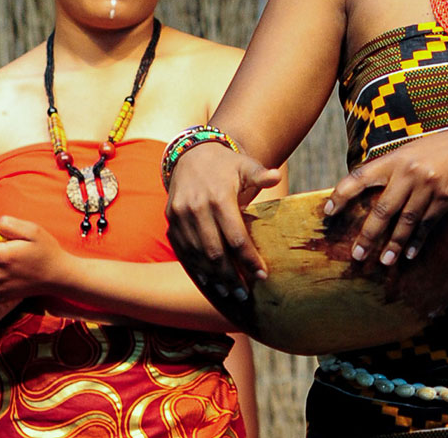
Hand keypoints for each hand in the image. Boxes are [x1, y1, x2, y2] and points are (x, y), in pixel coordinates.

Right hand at [165, 143, 282, 293]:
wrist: (192, 153)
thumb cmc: (226, 163)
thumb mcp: (245, 164)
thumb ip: (260, 174)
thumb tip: (275, 176)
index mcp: (219, 198)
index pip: (236, 237)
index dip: (249, 259)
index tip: (262, 275)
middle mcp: (197, 209)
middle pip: (215, 252)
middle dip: (231, 276)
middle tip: (244, 294)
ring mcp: (181, 216)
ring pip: (197, 254)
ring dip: (212, 277)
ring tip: (228, 292)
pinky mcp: (171, 220)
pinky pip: (181, 249)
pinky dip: (194, 267)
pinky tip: (207, 281)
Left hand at [325, 126, 447, 266]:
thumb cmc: (437, 149)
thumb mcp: (410, 151)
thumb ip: (389, 169)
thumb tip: (365, 190)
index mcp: (395, 159)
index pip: (360, 177)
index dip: (341, 195)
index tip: (328, 212)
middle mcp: (409, 173)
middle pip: (383, 210)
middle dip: (368, 235)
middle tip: (357, 254)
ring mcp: (428, 187)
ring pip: (406, 222)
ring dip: (394, 244)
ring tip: (384, 261)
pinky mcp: (445, 199)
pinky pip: (427, 225)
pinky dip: (417, 241)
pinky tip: (409, 253)